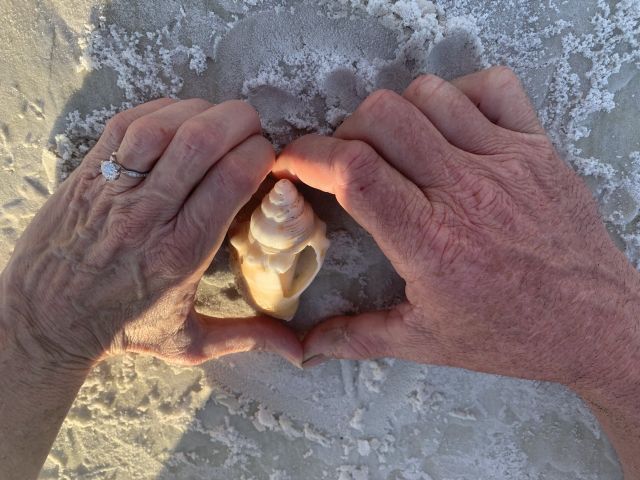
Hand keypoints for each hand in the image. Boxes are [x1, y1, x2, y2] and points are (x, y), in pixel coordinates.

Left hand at [1, 98, 301, 369]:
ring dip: (203, 111)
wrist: (44, 322)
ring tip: (219, 119)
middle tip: (252, 128)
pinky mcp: (89, 173)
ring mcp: (115, 190)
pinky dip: (162, 110)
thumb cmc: (120, 330)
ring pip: (165, 124)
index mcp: (182, 252)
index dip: (260, 155)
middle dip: (240, 121)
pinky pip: (128, 123)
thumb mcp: (190, 343)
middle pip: (202, 142)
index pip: (231, 179)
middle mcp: (149, 215)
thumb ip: (247, 338)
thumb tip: (298, 351)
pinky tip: (180, 118)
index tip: (268, 159)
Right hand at [275, 67, 639, 386]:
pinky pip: (493, 87)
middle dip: (347, 131)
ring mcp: (505, 163)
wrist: (594, 323)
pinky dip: (459, 94)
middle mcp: (465, 193)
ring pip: (429, 95)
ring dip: (397, 113)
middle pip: (383, 119)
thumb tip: (307, 347)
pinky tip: (450, 128)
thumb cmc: (514, 333)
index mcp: (430, 242)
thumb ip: (357, 337)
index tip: (292, 159)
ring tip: (398, 147)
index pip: (354, 171)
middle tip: (348, 160)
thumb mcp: (426, 341)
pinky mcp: (536, 149)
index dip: (308, 154)